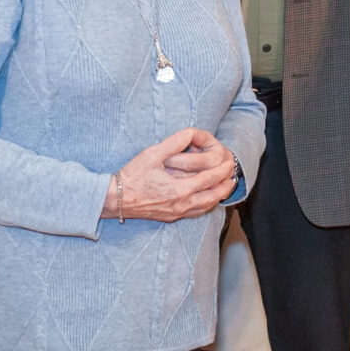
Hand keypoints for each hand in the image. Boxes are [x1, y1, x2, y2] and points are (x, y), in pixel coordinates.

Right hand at [106, 128, 237, 222]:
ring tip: (226, 188)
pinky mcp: (170, 216)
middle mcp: (180, 204)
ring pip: (204, 207)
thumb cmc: (133, 175)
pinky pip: (194, 213)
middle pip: (212, 196)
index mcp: (179, 189)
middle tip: (234, 176)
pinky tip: (207, 200)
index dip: (222, 171)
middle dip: (225, 185)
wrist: (115, 199)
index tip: (230, 163)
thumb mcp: (153, 154)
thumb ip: (174, 143)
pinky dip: (205, 206)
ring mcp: (176, 212)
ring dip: (218, 197)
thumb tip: (190, 133)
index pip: (209, 180)